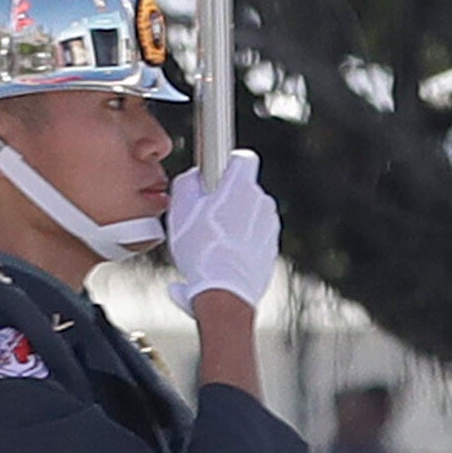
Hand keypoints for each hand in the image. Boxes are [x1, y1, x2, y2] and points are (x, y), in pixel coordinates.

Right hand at [161, 149, 281, 310]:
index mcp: (242, 186)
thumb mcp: (180, 211)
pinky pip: (254, 237)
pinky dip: (241, 243)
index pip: (242, 159)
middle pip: (244, 190)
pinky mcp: (271, 248)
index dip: (226, 166)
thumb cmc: (202, 252)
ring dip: (234, 223)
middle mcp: (262, 202)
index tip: (214, 178)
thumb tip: (194, 178)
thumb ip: (187, 183)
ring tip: (211, 243)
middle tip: (204, 218)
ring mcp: (270, 226)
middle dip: (227, 200)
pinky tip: (221, 258)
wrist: (225, 294)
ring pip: (250, 214)